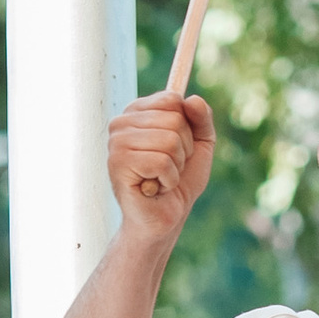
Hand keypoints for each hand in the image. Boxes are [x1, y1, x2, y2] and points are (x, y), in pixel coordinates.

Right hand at [109, 93, 214, 234]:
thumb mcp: (200, 144)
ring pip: (169, 140)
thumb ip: (202, 118)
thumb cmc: (179, 180)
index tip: (177, 147)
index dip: (187, 127)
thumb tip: (193, 100)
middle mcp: (121, 123)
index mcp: (137, 112)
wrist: (166, 217)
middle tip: (169, 167)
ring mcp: (116, 143)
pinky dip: (169, 179)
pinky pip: (161, 162)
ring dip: (176, 166)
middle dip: (183, 149)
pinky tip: (156, 187)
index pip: (172, 99)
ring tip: (161, 178)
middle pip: (174, 119)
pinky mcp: (118, 164)